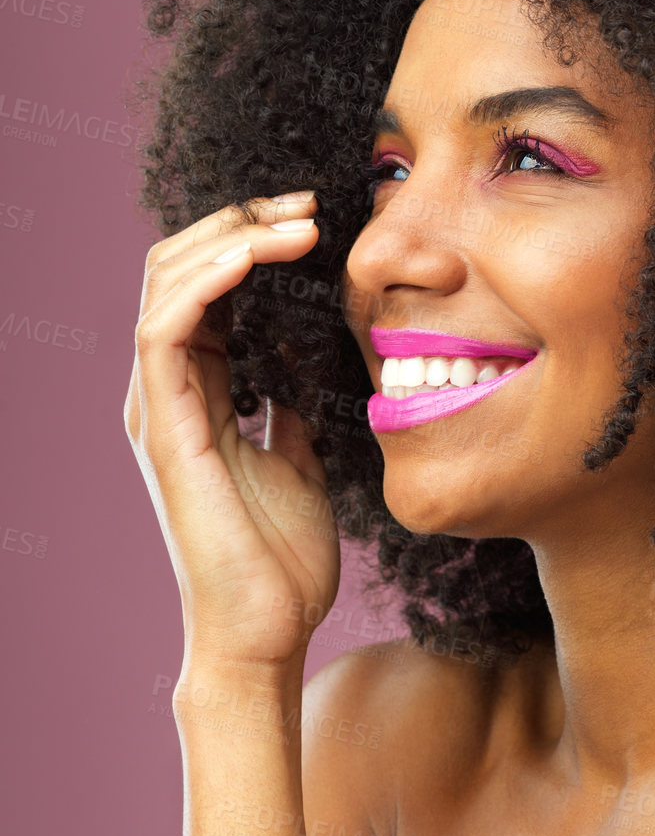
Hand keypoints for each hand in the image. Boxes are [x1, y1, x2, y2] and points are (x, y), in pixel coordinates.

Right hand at [124, 192, 338, 671]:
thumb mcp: (299, 459)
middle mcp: (169, 392)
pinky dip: (203, 284)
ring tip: (294, 221)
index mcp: (202, 393)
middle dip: (240, 224)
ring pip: (164, 287)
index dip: (252, 242)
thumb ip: (288, 407)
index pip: (209, 289)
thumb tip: (304, 369)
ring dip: (229, 240)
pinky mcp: (162, 431)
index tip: (315, 217)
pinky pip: (164, 333)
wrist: (266, 632)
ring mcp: (158, 409)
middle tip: (306, 203)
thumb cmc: (281, 558)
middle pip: (179, 271)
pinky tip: (252, 258)